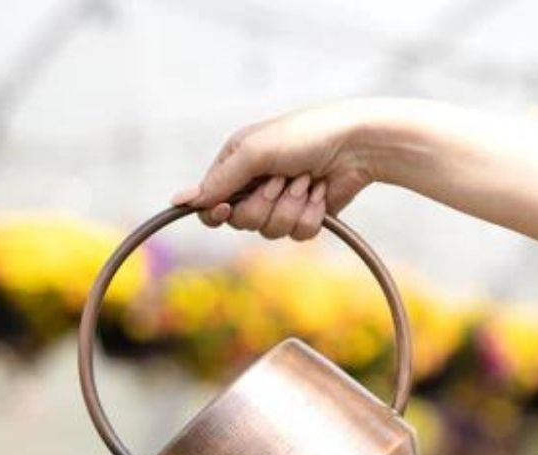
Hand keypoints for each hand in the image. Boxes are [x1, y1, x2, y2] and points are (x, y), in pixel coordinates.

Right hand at [170, 103, 375, 239]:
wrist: (358, 144)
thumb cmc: (306, 136)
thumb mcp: (255, 152)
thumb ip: (219, 180)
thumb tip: (179, 202)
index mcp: (237, 165)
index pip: (209, 203)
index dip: (216, 213)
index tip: (225, 210)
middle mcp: (255, 185)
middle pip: (240, 222)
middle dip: (264, 204)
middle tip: (283, 179)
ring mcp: (279, 203)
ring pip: (270, 231)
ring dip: (291, 207)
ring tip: (306, 182)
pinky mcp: (303, 217)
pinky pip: (296, 235)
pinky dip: (310, 214)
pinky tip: (321, 193)